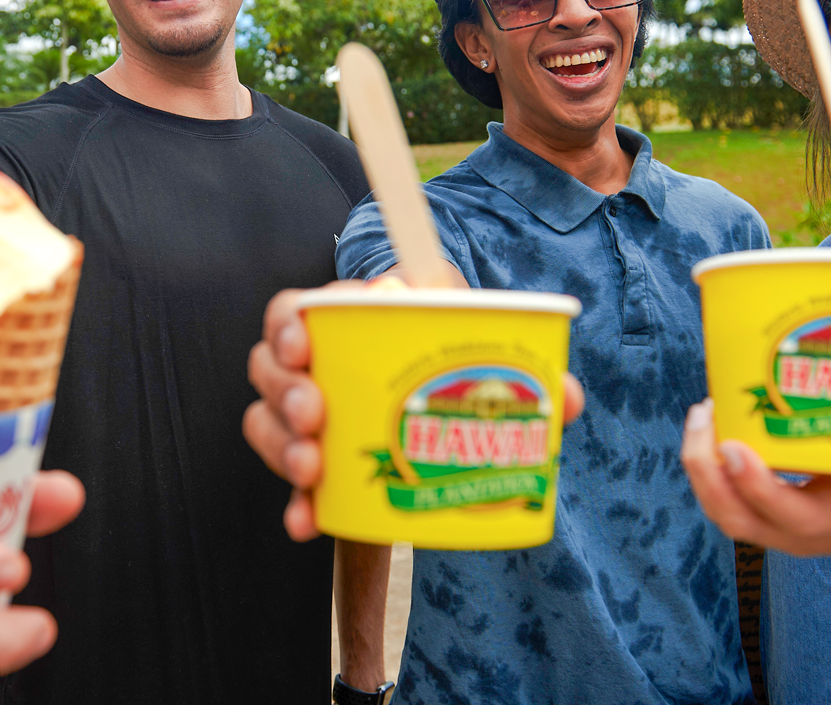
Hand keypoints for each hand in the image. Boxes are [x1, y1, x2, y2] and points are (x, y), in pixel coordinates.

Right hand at [245, 282, 586, 540]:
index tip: (302, 341)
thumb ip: (532, 375)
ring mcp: (306, 422)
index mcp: (349, 325)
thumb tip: (567, 396)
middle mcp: (315, 370)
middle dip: (284, 387)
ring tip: (311, 464)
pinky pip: (288, 488)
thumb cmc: (458, 380)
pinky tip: (305, 521)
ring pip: (263, 420)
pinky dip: (295, 505)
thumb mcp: (489, 364)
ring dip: (281, 442)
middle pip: (268, 364)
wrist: (448, 440)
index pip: (298, 309)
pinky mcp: (314, 474)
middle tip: (312, 410)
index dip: (289, 321)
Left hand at [680, 397, 830, 563]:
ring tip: (704, 409)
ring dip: (699, 460)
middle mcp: (793, 530)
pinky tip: (717, 412)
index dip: (753, 484)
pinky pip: (723, 487)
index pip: (783, 513)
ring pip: (719, 504)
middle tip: (704, 413)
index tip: (733, 446)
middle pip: (732, 516)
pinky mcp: (764, 504)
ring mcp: (773, 522)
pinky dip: (709, 456)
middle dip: (706, 470)